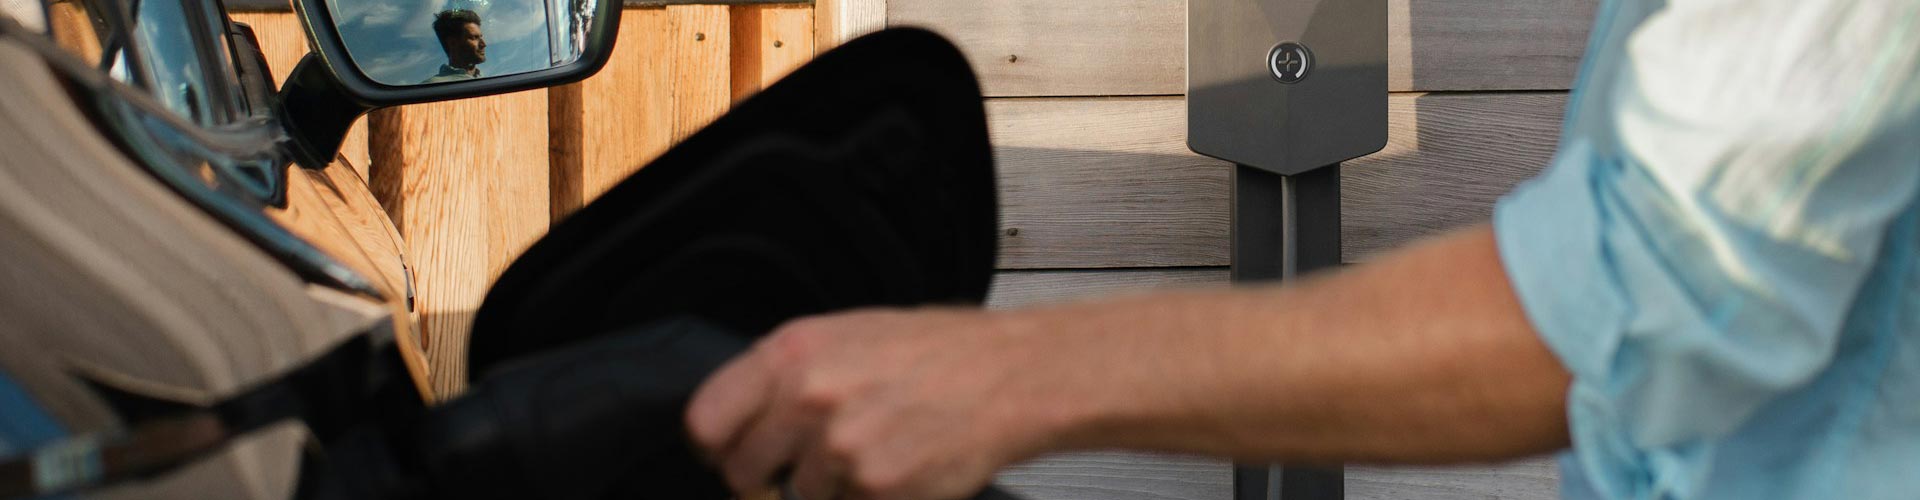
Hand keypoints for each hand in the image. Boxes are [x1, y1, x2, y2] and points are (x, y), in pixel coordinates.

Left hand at [685, 308, 1067, 499]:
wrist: (1010, 376)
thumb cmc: (937, 353)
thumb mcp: (849, 335)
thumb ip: (787, 376)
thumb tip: (742, 422)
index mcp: (792, 353)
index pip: (705, 421)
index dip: (716, 445)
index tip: (730, 453)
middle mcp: (808, 398)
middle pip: (742, 470)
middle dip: (769, 475)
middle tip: (805, 461)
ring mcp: (841, 448)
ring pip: (800, 495)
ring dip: (829, 486)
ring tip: (874, 448)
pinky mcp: (876, 489)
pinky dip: (869, 496)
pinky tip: (897, 465)